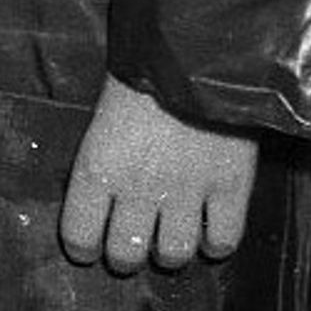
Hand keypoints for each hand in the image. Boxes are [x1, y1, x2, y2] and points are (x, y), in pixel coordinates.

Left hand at [57, 78, 258, 271]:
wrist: (195, 53)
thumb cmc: (140, 79)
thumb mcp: (101, 124)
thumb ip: (102, 165)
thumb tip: (101, 201)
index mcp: (96, 172)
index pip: (80, 236)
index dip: (85, 249)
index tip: (90, 248)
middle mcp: (137, 190)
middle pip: (126, 255)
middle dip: (127, 257)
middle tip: (134, 246)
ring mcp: (186, 193)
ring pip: (174, 255)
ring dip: (171, 254)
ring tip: (172, 241)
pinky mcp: (230, 188)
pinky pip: (223, 240)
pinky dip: (216, 244)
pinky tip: (211, 234)